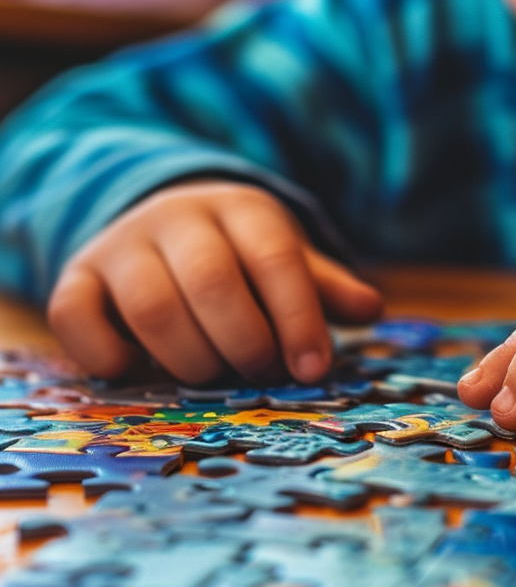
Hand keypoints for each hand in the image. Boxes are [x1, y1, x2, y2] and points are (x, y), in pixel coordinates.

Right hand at [48, 181, 381, 383]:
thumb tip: (370, 308)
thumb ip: (322, 287)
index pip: (274, 257)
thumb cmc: (238, 257)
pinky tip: (136, 371)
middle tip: (260, 373)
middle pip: (211, 281)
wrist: (159, 222)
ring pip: (150, 306)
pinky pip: (74, 314)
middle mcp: (177, 219)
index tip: (313, 370)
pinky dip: (105, 353)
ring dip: (188, 357)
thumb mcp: (285, 260)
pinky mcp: (76, 276)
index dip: (297, 317)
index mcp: (240, 211)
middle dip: (244, 341)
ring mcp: (121, 246)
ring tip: (210, 375)